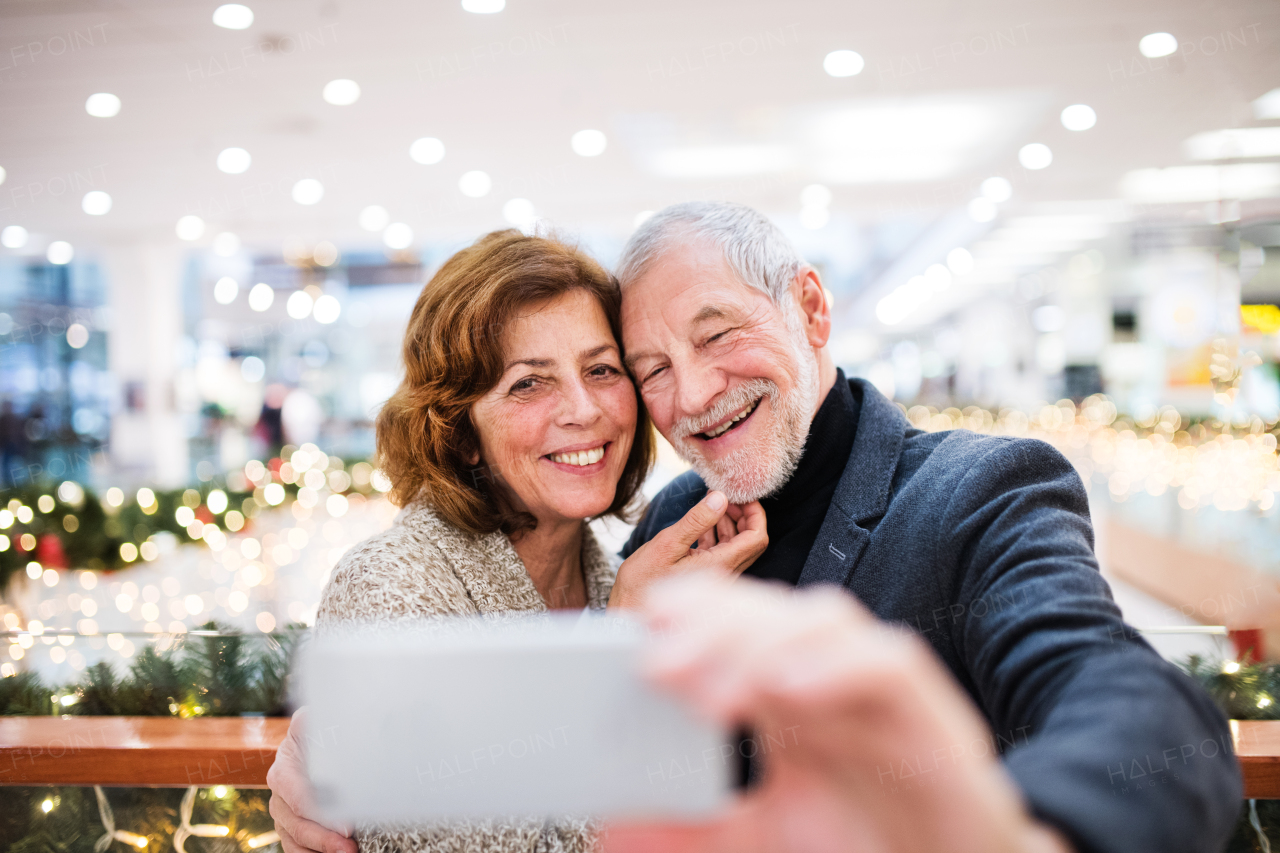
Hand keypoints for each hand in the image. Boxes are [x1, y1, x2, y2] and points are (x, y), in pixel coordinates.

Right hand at [267, 707, 357, 852]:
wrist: (321, 746)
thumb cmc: (320, 734)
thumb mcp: (314, 724)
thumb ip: (310, 720)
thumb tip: (309, 715)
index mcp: (284, 768)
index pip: (296, 794)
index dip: (317, 810)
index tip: (345, 823)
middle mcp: (279, 793)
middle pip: (296, 822)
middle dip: (323, 836)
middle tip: (349, 845)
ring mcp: (283, 813)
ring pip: (295, 838)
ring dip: (320, 848)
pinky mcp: (291, 828)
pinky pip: (295, 848)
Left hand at [603, 573, 1074, 852]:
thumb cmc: (870, 847)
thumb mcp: (763, 840)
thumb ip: (695, 831)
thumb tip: (614, 826)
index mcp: (789, 691)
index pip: (740, 618)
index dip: (695, 609)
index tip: (640, 626)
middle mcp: (833, 675)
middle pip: (772, 611)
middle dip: (712, 625)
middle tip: (656, 663)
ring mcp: (881, 689)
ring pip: (825, 620)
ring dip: (763, 643)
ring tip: (710, 696)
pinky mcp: (931, 717)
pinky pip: (888, 664)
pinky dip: (837, 667)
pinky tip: (789, 690)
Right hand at [608, 492, 766, 609]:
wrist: (629, 613)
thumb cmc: (642, 583)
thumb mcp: (667, 544)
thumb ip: (696, 521)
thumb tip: (720, 498)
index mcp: (720, 566)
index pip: (756, 538)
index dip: (755, 514)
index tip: (740, 496)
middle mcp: (725, 573)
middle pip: (751, 541)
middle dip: (744, 515)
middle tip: (726, 496)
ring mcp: (716, 577)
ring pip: (736, 546)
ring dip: (730, 523)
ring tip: (713, 502)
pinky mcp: (704, 577)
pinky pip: (721, 552)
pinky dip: (717, 534)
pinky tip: (703, 522)